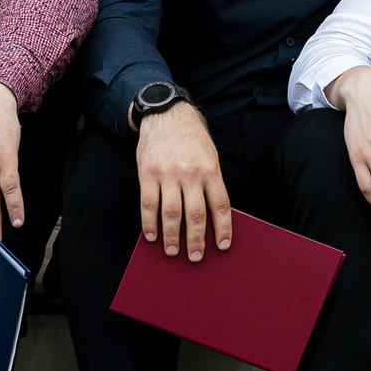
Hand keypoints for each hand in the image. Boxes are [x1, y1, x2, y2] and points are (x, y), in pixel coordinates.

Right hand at [136, 100, 230, 260]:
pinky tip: (151, 236)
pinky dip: (149, 223)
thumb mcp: (210, 155)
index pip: (220, 205)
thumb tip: (212, 216)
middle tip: (195, 257)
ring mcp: (168, 173)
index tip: (222, 246)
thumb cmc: (192, 138)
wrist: (166, 113)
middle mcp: (191, 173)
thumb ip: (211, 182)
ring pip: (171, 213)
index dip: (223, 228)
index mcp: (211, 169)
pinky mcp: (147, 173)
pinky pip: (149, 204)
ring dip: (172, 237)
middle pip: (195, 215)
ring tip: (172, 251)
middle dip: (196, 240)